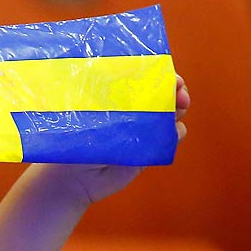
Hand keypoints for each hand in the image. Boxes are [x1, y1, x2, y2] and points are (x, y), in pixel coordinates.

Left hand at [28, 74, 190, 206]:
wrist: (70, 179)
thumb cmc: (71, 140)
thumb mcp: (85, 114)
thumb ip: (103, 99)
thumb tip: (121, 80)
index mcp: (115, 96)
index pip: (142, 78)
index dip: (157, 72)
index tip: (165, 71)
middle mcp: (131, 111)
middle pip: (162, 93)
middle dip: (175, 87)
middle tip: (179, 89)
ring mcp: (142, 131)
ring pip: (171, 113)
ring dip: (179, 107)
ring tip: (179, 106)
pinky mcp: (149, 150)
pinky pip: (171, 138)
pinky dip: (176, 132)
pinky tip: (173, 130)